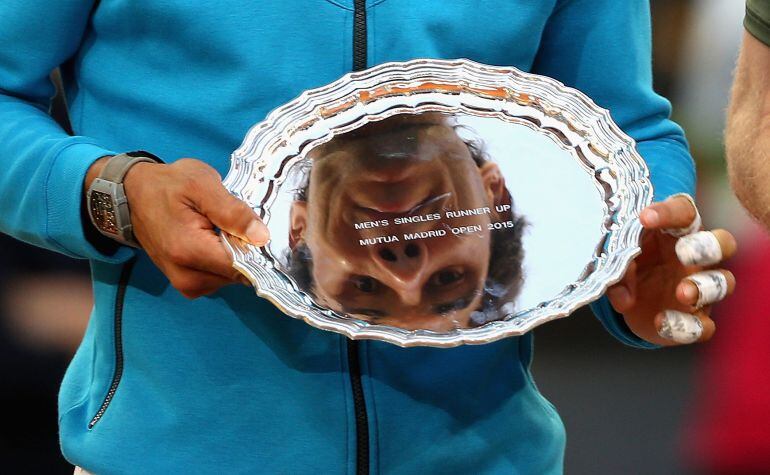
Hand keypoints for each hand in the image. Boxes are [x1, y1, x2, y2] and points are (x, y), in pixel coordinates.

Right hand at [121, 158, 267, 297]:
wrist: (132, 195)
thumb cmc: (167, 185)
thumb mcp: (202, 184)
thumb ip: (233, 212)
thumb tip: (261, 237)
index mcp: (190, 251)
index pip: (243, 267)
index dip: (259, 251)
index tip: (259, 231)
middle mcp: (186, 276)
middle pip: (239, 275)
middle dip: (247, 252)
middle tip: (237, 224)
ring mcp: (185, 285)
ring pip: (231, 279)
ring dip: (235, 256)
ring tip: (223, 230)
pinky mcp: (186, 285)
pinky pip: (219, 279)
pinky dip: (223, 262)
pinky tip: (216, 240)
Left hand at [607, 195, 736, 345]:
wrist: (630, 304)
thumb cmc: (630, 265)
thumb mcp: (616, 260)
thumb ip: (618, 267)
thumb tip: (621, 289)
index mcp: (676, 232)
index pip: (683, 212)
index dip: (669, 212)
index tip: (644, 218)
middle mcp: (696, 257)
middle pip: (723, 242)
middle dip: (708, 246)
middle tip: (684, 252)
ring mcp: (701, 288)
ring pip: (724, 283)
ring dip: (705, 288)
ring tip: (683, 293)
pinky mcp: (696, 318)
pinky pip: (703, 325)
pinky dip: (685, 326)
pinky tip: (661, 322)